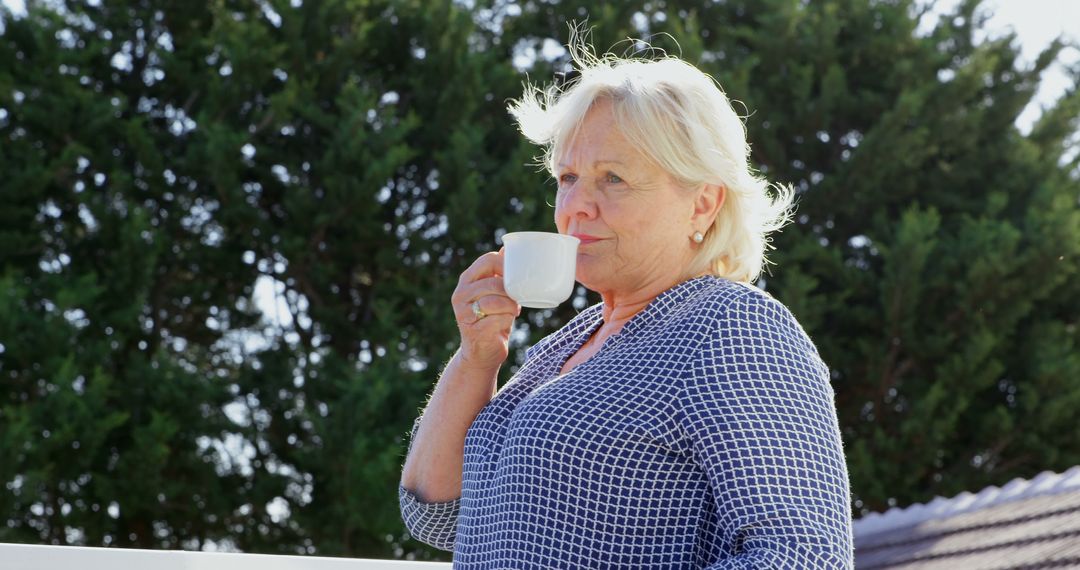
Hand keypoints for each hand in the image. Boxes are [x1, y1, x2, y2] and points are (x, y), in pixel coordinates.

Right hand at [451, 249, 519, 370]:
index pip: (487, 260)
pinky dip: (507, 321)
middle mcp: (461, 295)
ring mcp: (464, 313)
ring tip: (514, 311)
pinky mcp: (473, 330)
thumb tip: (507, 248)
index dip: (507, 265)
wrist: (481, 353)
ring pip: (495, 301)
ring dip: (511, 306)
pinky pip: (498, 319)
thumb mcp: (496, 294)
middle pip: (493, 282)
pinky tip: (506, 323)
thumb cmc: (492, 319)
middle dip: (511, 290)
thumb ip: (500, 274)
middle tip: (517, 298)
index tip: (517, 276)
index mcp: (466, 281)